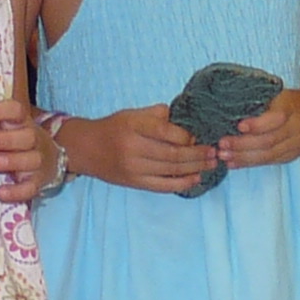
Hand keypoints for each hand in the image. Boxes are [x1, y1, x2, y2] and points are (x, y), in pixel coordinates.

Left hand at [0, 100, 65, 202]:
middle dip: (6, 139)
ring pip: (32, 160)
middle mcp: (33, 139)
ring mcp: (37, 161)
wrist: (40, 161)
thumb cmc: (6, 140)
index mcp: (20, 122)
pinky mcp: (37, 183)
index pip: (15, 110)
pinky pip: (31, 188)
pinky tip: (0, 193)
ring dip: (14, 161)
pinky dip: (17, 191)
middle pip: (28, 135)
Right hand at [66, 103, 219, 195]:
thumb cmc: (113, 128)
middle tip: (215, 152)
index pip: (165, 131)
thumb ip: (157, 114)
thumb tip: (184, 120)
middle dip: (198, 154)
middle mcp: (133, 148)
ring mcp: (133, 168)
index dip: (186, 136)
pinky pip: (162, 186)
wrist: (85, 149)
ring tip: (211, 164)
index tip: (200, 136)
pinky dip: (181, 183)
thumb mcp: (131, 113)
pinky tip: (196, 178)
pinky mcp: (134, 183)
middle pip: (172, 154)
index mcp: (133, 126)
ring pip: (170, 171)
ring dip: (195, 168)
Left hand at [218, 91, 299, 167]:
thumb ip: (259, 100)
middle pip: (269, 140)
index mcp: (291, 106)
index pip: (276, 118)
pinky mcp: (290, 156)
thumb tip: (226, 106)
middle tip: (221, 144)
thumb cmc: (287, 102)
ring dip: (243, 157)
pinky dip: (249, 163)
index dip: (258, 124)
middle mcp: (295, 127)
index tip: (239, 125)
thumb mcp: (278, 94)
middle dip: (243, 144)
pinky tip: (233, 163)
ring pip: (268, 155)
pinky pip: (269, 162)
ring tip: (223, 156)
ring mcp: (295, 144)